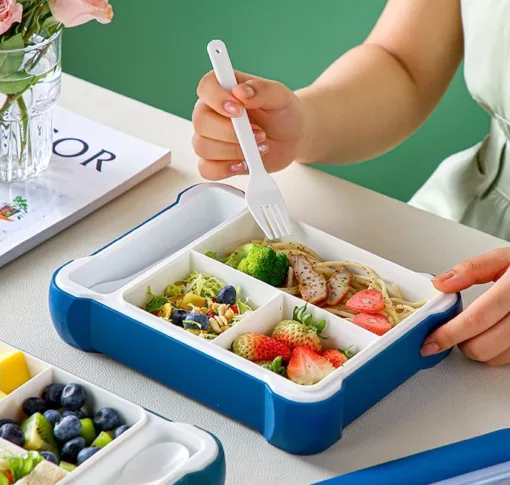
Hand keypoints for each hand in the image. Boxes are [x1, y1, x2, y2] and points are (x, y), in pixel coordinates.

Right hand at [192, 70, 305, 179]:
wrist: (292, 137)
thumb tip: (241, 92)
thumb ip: (262, 90)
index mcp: (224, 89)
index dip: (217, 99)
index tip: (238, 109)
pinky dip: (224, 169)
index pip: (206, 87)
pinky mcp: (217, 161)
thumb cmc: (283, 113)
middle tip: (259, 133)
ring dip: (232, 151)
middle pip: (201, 121)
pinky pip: (206, 169)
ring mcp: (212, 138)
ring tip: (258, 148)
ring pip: (202, 146)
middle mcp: (212, 113)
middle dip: (230, 132)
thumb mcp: (280, 96)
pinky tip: (243, 164)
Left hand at [421, 248, 509, 365]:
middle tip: (451, 330)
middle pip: (483, 346)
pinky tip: (490, 335)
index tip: (429, 341)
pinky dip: (493, 352)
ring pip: (494, 358)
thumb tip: (441, 284)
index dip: (448, 334)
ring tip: (473, 330)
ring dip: (476, 349)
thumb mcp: (502, 259)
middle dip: (459, 343)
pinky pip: (508, 359)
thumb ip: (471, 269)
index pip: (476, 319)